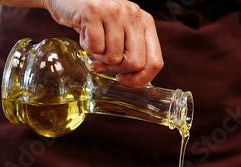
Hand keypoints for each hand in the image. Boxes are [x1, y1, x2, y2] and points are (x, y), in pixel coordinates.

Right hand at [44, 0, 162, 86]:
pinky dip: (87, 47)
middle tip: (105, 59)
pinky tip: (85, 34)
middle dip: (118, 69)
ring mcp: (114, 12)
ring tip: (94, 40)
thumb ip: (130, 54)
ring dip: (99, 56)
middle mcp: (134, 14)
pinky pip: (95, 48)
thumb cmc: (98, 20)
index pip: (155, 62)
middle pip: (135, 64)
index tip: (124, 78)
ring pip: (113, 58)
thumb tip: (129, 81)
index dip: (140, 78)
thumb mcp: (121, 33)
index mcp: (146, 22)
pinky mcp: (93, 12)